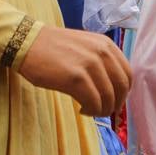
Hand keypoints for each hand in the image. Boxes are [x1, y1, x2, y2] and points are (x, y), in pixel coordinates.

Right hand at [17, 25, 131, 116]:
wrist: (28, 43)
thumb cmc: (53, 48)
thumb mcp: (85, 47)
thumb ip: (101, 61)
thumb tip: (113, 88)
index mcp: (106, 45)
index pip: (127, 74)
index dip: (123, 93)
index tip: (114, 101)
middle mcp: (102, 52)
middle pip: (121, 88)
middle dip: (115, 104)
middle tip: (103, 111)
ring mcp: (90, 64)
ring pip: (108, 98)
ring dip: (101, 110)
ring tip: (89, 110)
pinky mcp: (76, 78)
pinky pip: (93, 102)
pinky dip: (91, 111)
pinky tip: (82, 110)